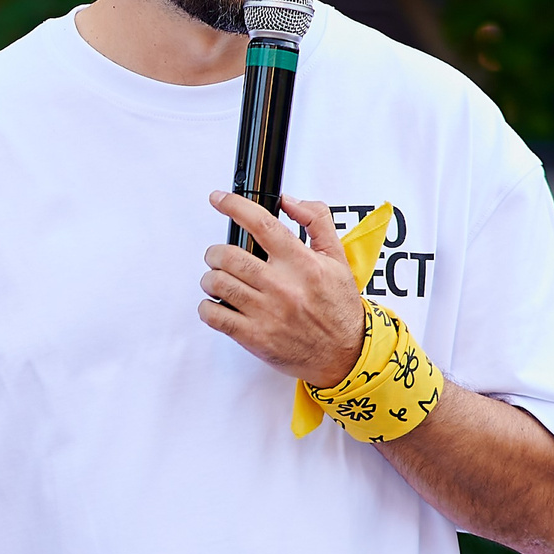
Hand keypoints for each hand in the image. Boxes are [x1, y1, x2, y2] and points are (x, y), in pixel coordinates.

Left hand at [199, 194, 365, 386]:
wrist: (346, 354)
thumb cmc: (339, 307)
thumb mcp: (337, 258)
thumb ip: (316, 221)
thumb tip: (289, 200)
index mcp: (301, 263)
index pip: (261, 224)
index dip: (234, 205)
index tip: (218, 199)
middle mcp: (282, 287)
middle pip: (228, 255)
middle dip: (215, 252)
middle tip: (218, 255)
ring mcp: (266, 313)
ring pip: (217, 283)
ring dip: (210, 277)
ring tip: (219, 279)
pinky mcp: (254, 337)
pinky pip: (214, 315)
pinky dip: (207, 306)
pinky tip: (217, 303)